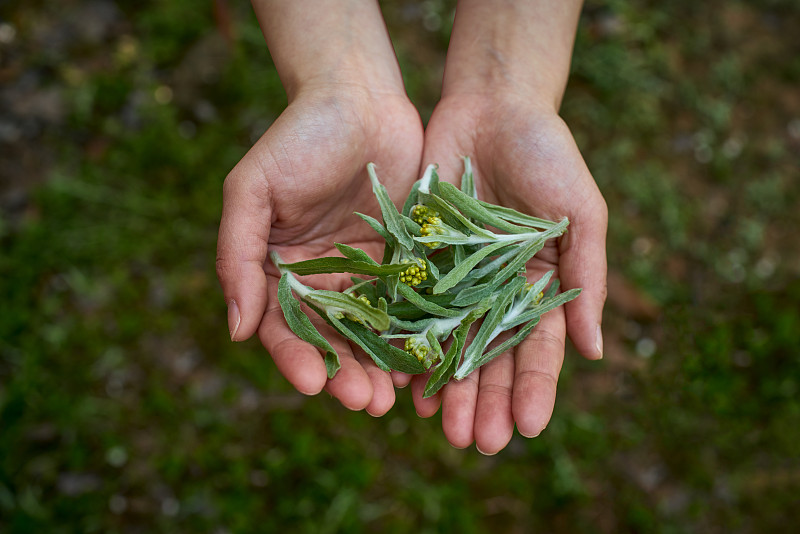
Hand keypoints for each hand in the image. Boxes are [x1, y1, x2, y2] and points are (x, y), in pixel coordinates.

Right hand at [216, 85, 422, 414]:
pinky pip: (409, 305)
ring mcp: (364, 274)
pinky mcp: (404, 262)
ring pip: (372, 332)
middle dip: (346, 373)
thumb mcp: (252, 189)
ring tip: (395, 396)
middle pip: (331, 339)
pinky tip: (427, 359)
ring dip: (381, 367)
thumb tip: (235, 330)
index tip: (314, 382)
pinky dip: (416, 334)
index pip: (282, 326)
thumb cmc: (298, 137)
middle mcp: (320, 280)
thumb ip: (237, 255)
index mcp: (277, 270)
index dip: (296, 356)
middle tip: (366, 402)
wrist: (359, 97)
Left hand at [407, 92, 607, 452]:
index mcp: (540, 286)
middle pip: (491, 358)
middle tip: (477, 444)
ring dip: (448, 388)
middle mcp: (497, 291)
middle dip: (487, 402)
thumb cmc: (549, 154)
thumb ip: (588, 279)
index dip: (536, 390)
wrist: (493, 106)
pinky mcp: (419, 259)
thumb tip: (597, 351)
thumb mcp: (580, 214)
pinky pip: (411, 309)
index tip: (528, 429)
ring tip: (440, 428)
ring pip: (450, 344)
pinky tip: (404, 381)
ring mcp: (456, 279)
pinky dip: (409, 345)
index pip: (540, 350)